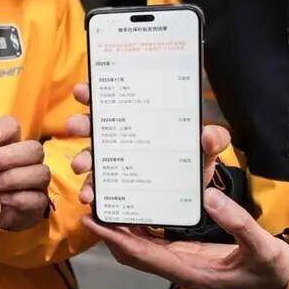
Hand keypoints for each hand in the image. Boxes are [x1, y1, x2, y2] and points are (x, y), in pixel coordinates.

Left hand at [0, 116, 50, 230]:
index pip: (11, 126)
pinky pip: (37, 198)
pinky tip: (0, 200)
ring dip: (12, 177)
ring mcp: (37, 181)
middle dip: (8, 156)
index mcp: (10, 143)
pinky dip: (18, 198)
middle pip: (33, 148)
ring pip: (39, 172)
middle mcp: (29, 159)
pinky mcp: (39, 203)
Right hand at [65, 83, 230, 203]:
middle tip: (76, 126)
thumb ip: (213, 139)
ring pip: (89, 156)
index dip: (93, 92)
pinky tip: (90, 197)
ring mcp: (111, 162)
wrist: (191, 197)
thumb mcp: (204, 149)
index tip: (83, 91)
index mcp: (135, 119)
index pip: (110, 99)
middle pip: (91, 125)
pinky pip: (95, 187)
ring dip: (81, 159)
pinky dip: (90, 191)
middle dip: (80, 123)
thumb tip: (209, 135)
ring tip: (81, 166)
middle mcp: (117, 137)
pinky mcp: (111, 187)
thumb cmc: (191, 162)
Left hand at [81, 188, 288, 288]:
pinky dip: (140, 227)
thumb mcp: (259, 246)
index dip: (116, 239)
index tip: (95, 224)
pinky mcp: (186, 255)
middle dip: (110, 233)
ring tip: (105, 206)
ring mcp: (181, 263)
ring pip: (141, 247)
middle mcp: (179, 269)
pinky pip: (154, 241)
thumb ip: (236, 222)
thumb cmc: (270, 269)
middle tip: (91, 209)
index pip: (142, 254)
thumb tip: (208, 198)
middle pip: (132, 252)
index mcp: (189, 271)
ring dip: (122, 230)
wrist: (282, 280)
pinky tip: (133, 210)